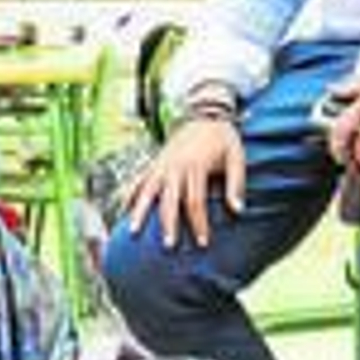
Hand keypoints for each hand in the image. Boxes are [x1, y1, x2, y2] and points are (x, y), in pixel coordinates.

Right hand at [126, 118, 245, 248]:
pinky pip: (139, 180)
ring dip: (139, 212)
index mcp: (195, 166)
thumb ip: (236, 184)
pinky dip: (129, 195)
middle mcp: (175, 166)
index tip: (202, 243)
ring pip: (147, 191)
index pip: (195, 201)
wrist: (206, 113)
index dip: (198, 223)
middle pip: (169, 200)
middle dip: (168, 225)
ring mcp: (161, 164)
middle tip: (168, 246)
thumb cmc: (223, 139)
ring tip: (132, 232)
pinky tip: (122, 211)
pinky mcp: (155, 163)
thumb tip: (238, 211)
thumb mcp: (236, 157)